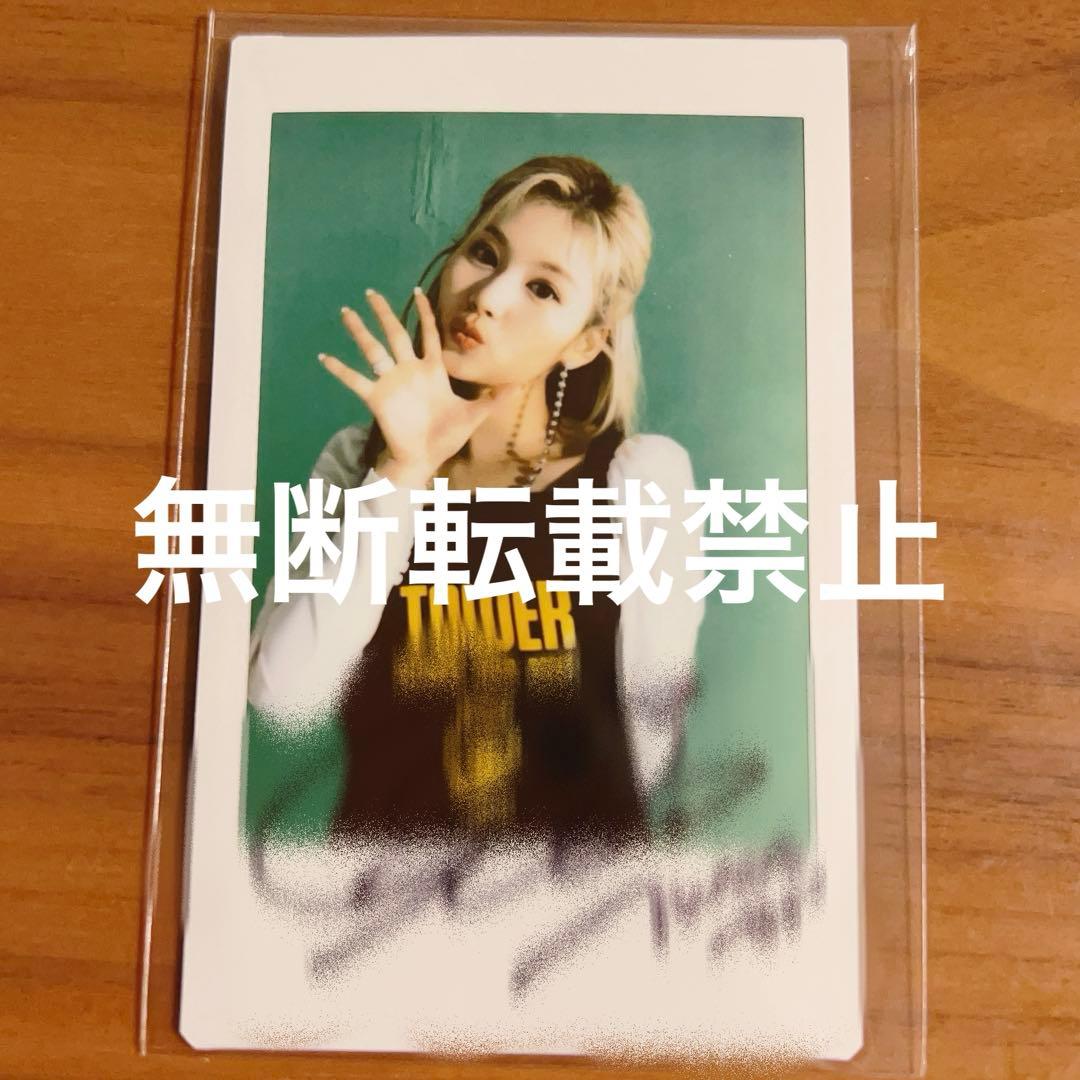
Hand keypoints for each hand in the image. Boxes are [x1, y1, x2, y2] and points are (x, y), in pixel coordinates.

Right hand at [318, 288, 505, 485]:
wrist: (425, 459)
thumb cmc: (447, 436)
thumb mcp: (474, 415)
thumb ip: (493, 398)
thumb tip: (519, 384)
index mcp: (432, 371)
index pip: (429, 334)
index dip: (425, 314)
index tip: (417, 292)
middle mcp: (409, 371)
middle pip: (395, 333)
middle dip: (383, 313)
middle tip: (370, 292)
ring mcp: (391, 382)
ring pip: (373, 350)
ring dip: (359, 331)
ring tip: (345, 312)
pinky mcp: (377, 397)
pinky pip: (355, 380)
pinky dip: (340, 369)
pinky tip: (324, 357)